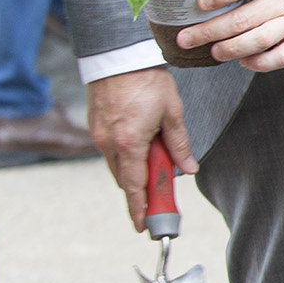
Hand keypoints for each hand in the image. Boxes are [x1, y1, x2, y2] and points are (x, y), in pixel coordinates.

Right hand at [87, 67, 192, 229]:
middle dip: (141, 191)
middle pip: (125, 179)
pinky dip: (126, 157)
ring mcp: (98, 135)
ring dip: (134, 172)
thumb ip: (179, 145)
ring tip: (156, 165)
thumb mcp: (172, 114)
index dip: (139, 209)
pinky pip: (110, 152)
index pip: (135, 186)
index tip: (142, 226)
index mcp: (129, 143)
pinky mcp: (95, 127)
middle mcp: (108, 143)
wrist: (118, 56)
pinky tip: (142, 149)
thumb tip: (188, 169)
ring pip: (117, 166)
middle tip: (159, 198)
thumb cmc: (147, 81)